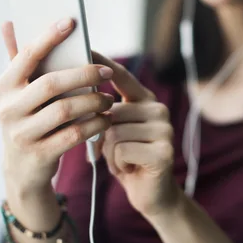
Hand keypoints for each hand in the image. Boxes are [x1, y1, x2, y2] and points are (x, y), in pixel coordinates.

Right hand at [0, 18, 113, 195]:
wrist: (22, 170)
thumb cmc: (28, 119)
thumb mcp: (18, 93)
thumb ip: (19, 60)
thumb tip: (10, 22)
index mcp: (4, 87)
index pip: (26, 56)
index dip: (48, 37)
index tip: (71, 22)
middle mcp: (8, 109)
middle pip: (51, 84)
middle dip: (84, 74)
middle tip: (107, 70)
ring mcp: (22, 134)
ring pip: (65, 110)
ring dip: (93, 100)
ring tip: (108, 97)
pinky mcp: (40, 154)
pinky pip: (74, 134)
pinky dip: (94, 124)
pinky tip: (106, 118)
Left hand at [91, 52, 180, 217]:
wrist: (152, 195)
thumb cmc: (127, 158)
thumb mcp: (114, 130)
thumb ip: (104, 110)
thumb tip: (78, 90)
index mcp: (146, 100)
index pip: (122, 77)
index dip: (102, 63)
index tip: (84, 47)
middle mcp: (159, 109)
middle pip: (110, 111)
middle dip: (103, 136)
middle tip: (116, 151)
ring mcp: (164, 129)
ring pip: (113, 131)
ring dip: (109, 152)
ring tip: (124, 160)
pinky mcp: (164, 151)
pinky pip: (121, 149)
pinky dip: (117, 163)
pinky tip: (130, 169)